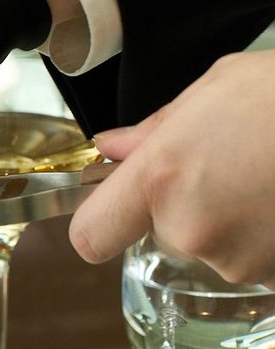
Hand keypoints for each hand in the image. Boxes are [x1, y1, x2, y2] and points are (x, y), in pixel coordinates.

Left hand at [69, 49, 274, 286]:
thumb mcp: (217, 87)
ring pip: (216, 248)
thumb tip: (115, 149)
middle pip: (165, 234)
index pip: (92, 235)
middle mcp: (192, 230)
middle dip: (190, 205)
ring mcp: (238, 260)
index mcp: (162, 179)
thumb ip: (155, 129)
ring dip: (237, 221)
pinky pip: (258, 260)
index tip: (117, 206)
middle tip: (234, 163)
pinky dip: (271, 236)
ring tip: (271, 176)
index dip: (101, 222)